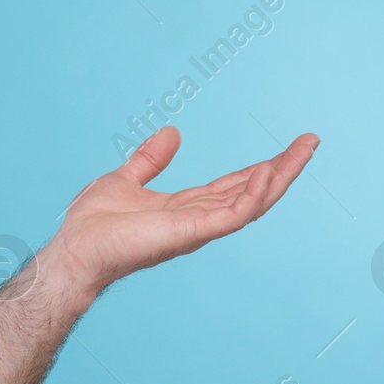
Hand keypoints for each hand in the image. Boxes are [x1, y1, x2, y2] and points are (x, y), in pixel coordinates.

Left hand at [45, 125, 318, 302]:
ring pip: (251, 203)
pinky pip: (231, 215)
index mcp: (185, 208)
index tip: (287, 147)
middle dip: (282, 169)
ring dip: (278, 178)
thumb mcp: (126, 179)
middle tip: (310, 142)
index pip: (233, 186)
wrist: (74, 250)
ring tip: (302, 151)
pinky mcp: (190, 233)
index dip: (260, 167)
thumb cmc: (92, 225)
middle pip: (251, 193)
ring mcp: (197, 229)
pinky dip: (251, 194)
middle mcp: (198, 220)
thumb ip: (150, 160)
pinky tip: (267, 171)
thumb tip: (172, 133)